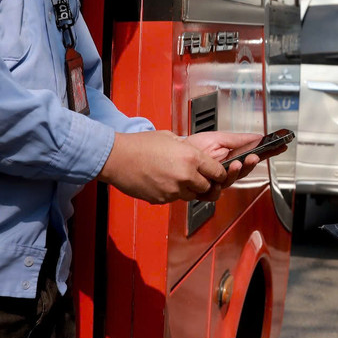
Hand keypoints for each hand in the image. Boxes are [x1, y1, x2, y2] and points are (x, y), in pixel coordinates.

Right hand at [97, 131, 227, 203]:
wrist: (118, 158)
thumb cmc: (140, 145)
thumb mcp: (170, 138)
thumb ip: (187, 148)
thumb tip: (196, 154)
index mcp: (191, 157)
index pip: (218, 172)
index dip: (219, 173)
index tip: (217, 173)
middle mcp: (186, 176)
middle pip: (207, 187)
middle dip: (204, 183)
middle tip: (195, 175)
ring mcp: (174, 190)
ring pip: (192, 196)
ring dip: (188, 189)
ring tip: (175, 176)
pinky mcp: (163, 199)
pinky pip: (175, 199)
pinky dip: (172, 192)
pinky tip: (162, 181)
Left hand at [186, 130, 281, 197]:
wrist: (174, 153)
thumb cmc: (194, 145)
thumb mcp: (219, 138)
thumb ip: (239, 139)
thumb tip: (257, 137)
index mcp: (233, 157)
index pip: (254, 156)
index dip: (267, 154)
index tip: (279, 148)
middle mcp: (227, 171)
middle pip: (245, 171)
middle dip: (250, 165)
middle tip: (253, 157)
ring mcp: (216, 181)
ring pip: (232, 182)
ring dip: (235, 173)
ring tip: (235, 164)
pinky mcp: (205, 189)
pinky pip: (215, 191)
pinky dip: (218, 184)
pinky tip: (219, 176)